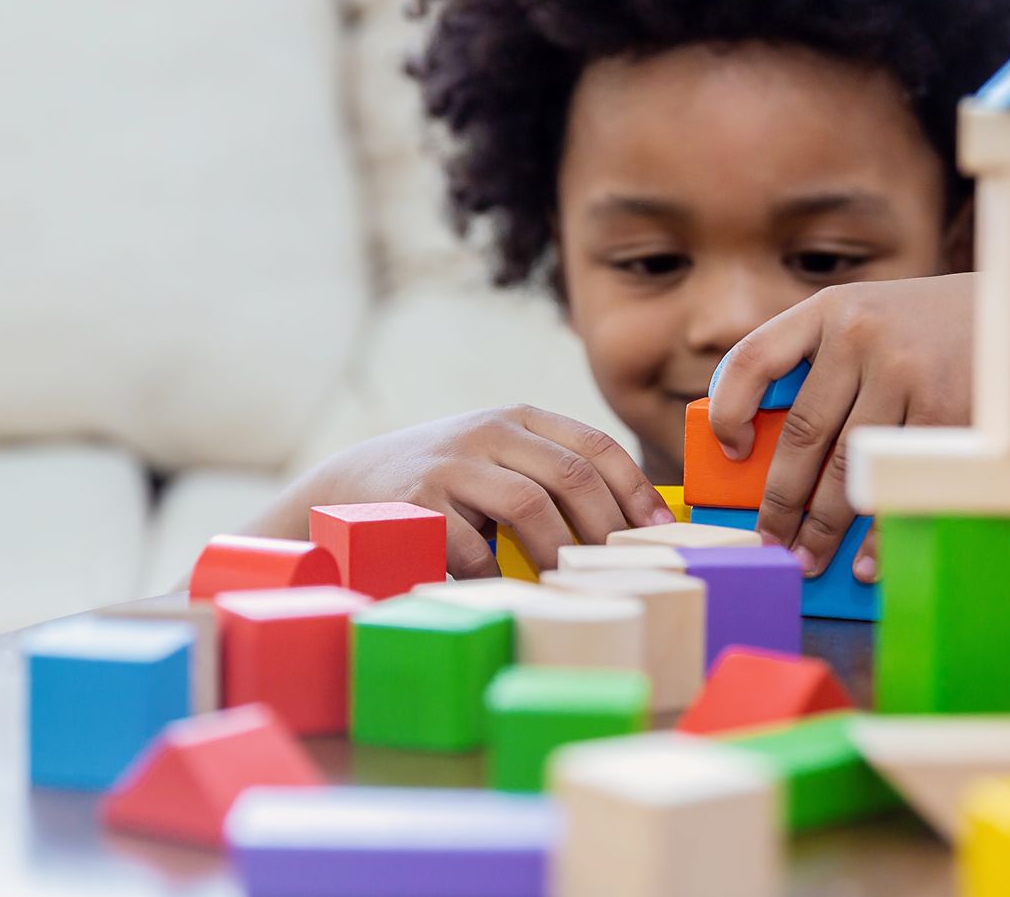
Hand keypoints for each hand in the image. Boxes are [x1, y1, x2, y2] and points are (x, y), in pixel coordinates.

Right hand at [268, 406, 672, 577]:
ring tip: (570, 583)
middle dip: (607, 528)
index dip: (635, 489)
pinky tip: (507, 590)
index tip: (661, 532)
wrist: (348, 486)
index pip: (595, 445)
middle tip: (622, 569)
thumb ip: (551, 472)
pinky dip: (498, 576)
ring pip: (530, 506)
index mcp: (519, 418)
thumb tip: (635, 522)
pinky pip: (475, 547)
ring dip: (559, 552)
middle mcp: (489, 431)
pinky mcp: (419, 502)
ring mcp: (453, 463)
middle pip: (572, 475)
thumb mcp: (498, 458)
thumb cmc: (446, 482)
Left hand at [707, 274, 973, 581]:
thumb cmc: (933, 327)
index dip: (730, 409)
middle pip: (803, 435)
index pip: (755, 358)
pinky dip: (879, 531)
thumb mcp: (872, 318)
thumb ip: (824, 363)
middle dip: (780, 500)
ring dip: (823, 527)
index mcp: (831, 310)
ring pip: (847, 468)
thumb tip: (769, 449)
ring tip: (807, 559)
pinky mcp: (950, 408)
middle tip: (769, 539)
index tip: (730, 450)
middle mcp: (862, 336)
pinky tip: (865, 562)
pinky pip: (899, 482)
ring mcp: (907, 372)